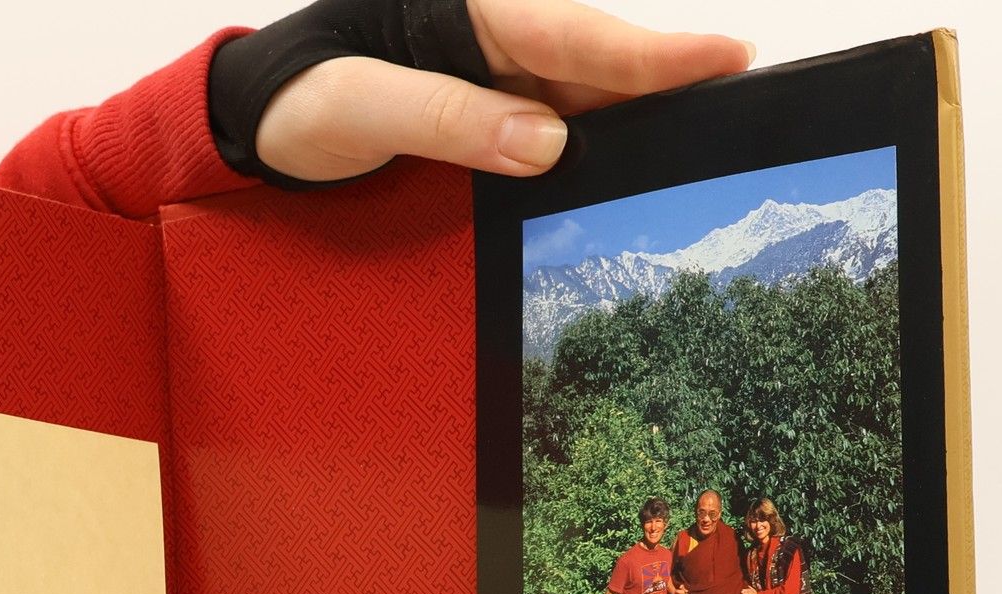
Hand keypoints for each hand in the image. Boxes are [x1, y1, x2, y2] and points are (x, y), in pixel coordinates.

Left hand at [255, 1, 753, 181]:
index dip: (653, 55)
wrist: (260, 117)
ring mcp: (496, 69)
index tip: (725, 59)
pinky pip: (557, 123)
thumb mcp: (360, 111)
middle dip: (665, 85)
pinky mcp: (491, 106)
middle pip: (597, 63)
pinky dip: (593, 147)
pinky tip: (627, 170)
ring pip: (585, 98)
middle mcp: (494, 32)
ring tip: (700, 149)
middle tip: (742, 106)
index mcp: (469, 11)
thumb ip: (448, 120)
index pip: (576, 35)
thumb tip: (544, 146)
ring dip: (634, 125)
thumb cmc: (299, 102)